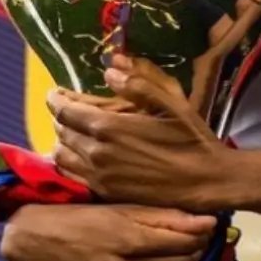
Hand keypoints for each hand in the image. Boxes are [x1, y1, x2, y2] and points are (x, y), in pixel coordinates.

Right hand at [0, 204, 215, 260]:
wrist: (33, 239)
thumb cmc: (78, 216)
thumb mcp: (117, 207)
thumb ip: (156, 214)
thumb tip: (195, 218)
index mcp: (128, 233)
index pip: (182, 237)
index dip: (202, 231)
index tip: (211, 222)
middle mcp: (125, 260)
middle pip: (179, 258)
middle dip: (197, 247)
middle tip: (204, 235)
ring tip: (191, 250)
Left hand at [49, 56, 228, 210]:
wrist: (204, 181)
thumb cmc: (191, 138)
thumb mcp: (173, 103)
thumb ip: (140, 83)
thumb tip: (111, 68)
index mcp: (110, 127)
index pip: (66, 110)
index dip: (56, 98)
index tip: (56, 91)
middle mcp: (96, 152)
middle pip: (61, 130)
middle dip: (61, 115)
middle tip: (68, 107)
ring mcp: (98, 176)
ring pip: (61, 154)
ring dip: (62, 138)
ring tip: (72, 130)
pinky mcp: (104, 192)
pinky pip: (71, 174)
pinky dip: (68, 160)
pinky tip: (79, 155)